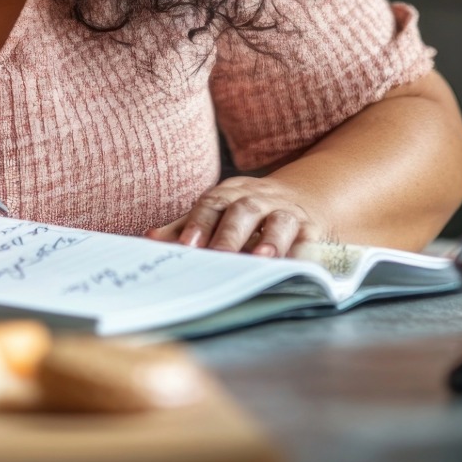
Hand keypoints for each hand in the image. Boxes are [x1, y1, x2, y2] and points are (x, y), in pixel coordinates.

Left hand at [146, 177, 327, 257]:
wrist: (306, 197)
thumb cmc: (250, 213)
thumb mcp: (219, 213)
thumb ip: (187, 227)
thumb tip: (149, 240)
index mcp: (232, 194)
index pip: (213, 203)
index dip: (199, 223)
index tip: (186, 246)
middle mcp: (260, 200)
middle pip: (245, 210)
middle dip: (231, 233)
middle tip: (219, 255)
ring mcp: (288, 214)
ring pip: (280, 222)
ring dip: (271, 240)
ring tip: (261, 258)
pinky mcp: (312, 232)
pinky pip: (309, 241)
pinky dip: (303, 254)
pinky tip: (296, 267)